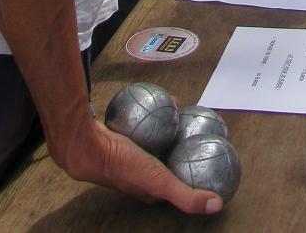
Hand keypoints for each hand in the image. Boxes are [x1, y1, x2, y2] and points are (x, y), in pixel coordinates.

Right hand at [58, 118, 222, 213]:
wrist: (88, 146)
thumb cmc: (124, 166)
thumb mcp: (161, 183)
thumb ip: (186, 196)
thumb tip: (217, 205)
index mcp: (152, 189)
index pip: (179, 181)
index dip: (194, 169)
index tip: (210, 152)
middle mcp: (142, 174)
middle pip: (169, 158)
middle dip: (184, 144)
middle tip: (199, 126)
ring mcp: (131, 155)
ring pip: (159, 140)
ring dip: (172, 127)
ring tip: (185, 111)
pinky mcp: (122, 138)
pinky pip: (146, 125)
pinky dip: (157, 115)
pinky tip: (166, 100)